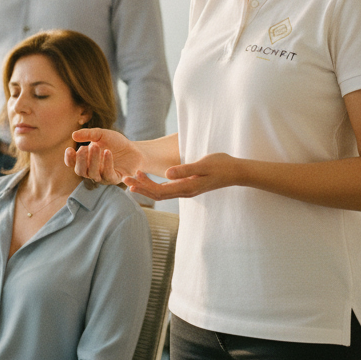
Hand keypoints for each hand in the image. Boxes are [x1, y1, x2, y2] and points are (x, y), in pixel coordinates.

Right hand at [65, 128, 143, 184]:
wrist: (134, 149)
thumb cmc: (116, 143)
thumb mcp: (101, 134)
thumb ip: (88, 134)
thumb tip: (73, 135)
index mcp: (86, 161)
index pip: (73, 163)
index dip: (69, 158)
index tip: (69, 149)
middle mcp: (92, 171)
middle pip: (80, 171)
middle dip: (80, 160)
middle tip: (83, 148)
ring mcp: (103, 176)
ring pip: (92, 173)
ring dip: (92, 160)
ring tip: (95, 146)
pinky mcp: (115, 179)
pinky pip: (108, 174)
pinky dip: (107, 163)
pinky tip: (107, 152)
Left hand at [124, 152, 241, 200]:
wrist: (236, 172)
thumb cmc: (221, 165)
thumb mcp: (203, 164)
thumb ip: (185, 169)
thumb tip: (167, 174)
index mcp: (187, 187)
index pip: (160, 191)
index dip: (145, 186)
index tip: (132, 177)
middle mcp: (185, 192)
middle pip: (158, 195)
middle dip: (140, 188)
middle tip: (125, 180)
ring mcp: (186, 191)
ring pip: (161, 194)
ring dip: (146, 188)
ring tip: (132, 180)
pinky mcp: (188, 187)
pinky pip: (167, 190)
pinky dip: (155, 186)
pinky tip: (147, 180)